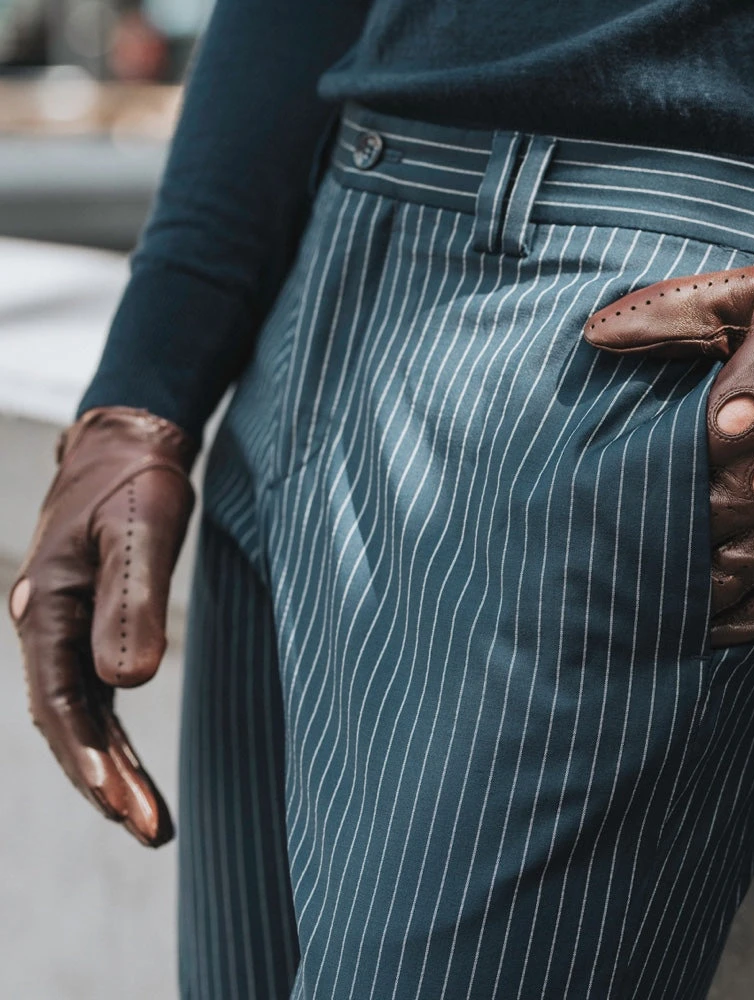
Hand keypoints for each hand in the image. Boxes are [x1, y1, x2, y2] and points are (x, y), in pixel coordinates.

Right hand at [7, 407, 194, 845]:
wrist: (125, 446)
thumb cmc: (135, 483)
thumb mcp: (142, 532)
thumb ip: (136, 600)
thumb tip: (132, 682)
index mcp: (47, 608)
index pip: (62, 702)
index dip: (88, 758)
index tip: (122, 806)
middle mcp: (45, 626)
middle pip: (68, 721)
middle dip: (104, 780)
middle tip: (150, 831)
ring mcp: (62, 630)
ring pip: (78, 716)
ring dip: (106, 767)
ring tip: (146, 820)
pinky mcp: (87, 628)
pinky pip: (91, 696)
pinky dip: (108, 737)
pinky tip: (126, 767)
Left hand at [583, 265, 753, 645]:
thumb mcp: (753, 298)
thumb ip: (670, 313)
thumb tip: (593, 332)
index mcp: (729, 427)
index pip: (653, 478)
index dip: (619, 497)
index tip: (588, 509)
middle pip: (683, 535)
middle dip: (646, 551)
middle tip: (606, 567)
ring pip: (724, 579)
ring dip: (685, 594)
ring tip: (648, 608)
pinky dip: (741, 623)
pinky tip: (713, 631)